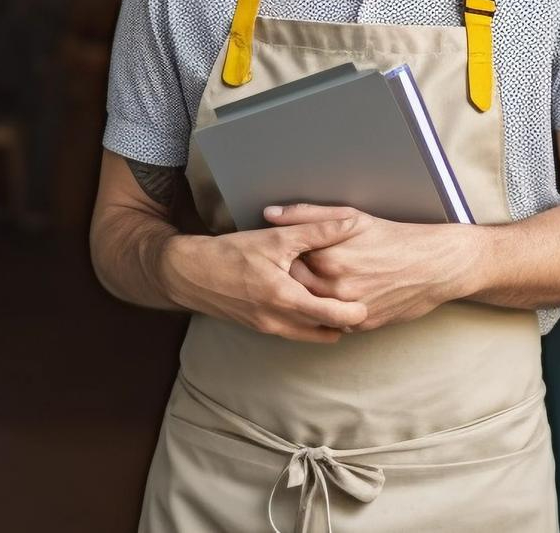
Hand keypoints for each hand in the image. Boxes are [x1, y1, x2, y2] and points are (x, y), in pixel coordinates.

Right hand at [160, 222, 368, 343]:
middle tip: (362, 307)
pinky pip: (293, 333)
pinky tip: (313, 308)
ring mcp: (268, 328)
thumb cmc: (231, 253)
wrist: (190, 274)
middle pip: (325, 331)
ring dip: (327, 325)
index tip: (369, 303)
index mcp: (285, 299)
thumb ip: (316, 231)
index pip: (332, 316)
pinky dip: (308, 325)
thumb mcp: (275, 236)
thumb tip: (349, 223)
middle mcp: (278, 321)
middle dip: (345, 323)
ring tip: (342, 308)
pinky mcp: (259, 327)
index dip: (355, 312)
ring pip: (309, 335)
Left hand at [267, 204, 484, 332]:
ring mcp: (347, 309)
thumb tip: (269, 214)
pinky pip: (332, 321)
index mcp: (327, 258)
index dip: (282, 258)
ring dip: (308, 298)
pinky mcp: (361, 325)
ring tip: (317, 282)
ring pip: (311, 308)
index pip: (285, 263)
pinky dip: (330, 311)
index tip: (281, 254)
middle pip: (295, 288)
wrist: (434, 265)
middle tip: (294, 269)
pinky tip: (335, 297)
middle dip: (290, 280)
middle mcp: (334, 287)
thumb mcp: (351, 217)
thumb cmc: (393, 237)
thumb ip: (307, 215)